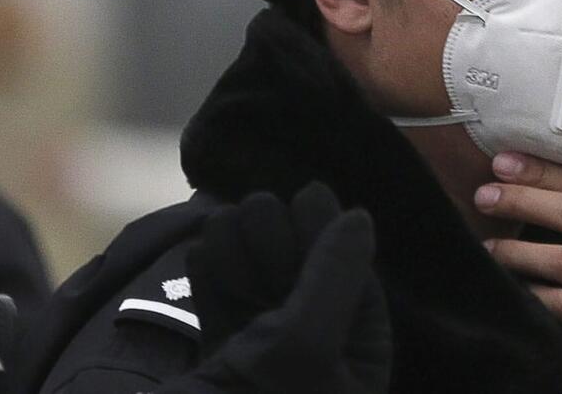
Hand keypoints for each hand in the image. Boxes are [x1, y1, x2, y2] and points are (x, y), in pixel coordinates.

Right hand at [162, 183, 390, 393]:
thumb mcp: (304, 347)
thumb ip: (332, 277)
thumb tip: (359, 218)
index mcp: (357, 365)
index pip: (355, 280)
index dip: (331, 236)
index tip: (308, 195)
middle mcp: (318, 360)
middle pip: (307, 275)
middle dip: (281, 244)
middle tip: (257, 228)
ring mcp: (268, 362)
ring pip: (262, 283)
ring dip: (243, 251)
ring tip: (223, 233)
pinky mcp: (222, 364)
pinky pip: (224, 303)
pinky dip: (213, 277)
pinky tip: (203, 255)